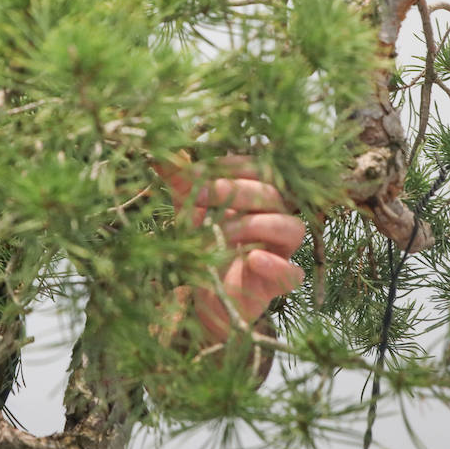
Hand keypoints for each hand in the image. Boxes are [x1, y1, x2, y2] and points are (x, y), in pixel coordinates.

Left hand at [157, 155, 305, 343]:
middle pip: (273, 194)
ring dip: (256, 224)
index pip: (258, 169)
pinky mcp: (278, 282)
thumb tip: (156, 155)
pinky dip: (276, 265)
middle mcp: (275, 218)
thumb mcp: (188, 211)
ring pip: (292, 227)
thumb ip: (179, 183)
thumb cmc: (204, 244)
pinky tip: (253, 258)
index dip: (229, 166)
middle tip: (200, 194)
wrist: (204, 293)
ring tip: (223, 230)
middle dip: (236, 190)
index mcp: (258, 196)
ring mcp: (281, 250)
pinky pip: (293, 272)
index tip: (196, 171)